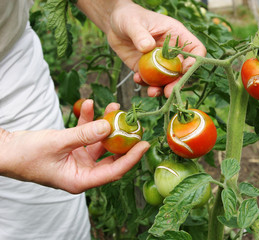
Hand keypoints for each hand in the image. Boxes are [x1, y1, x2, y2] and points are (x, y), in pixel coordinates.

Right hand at [0, 100, 149, 193]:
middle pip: (110, 156)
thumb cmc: (25, 155)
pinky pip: (85, 134)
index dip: (131, 158)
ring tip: (113, 106)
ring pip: (99, 142)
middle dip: (122, 138)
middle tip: (134, 124)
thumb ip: (84, 135)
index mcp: (80, 180)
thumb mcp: (57, 143)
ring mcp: (78, 160)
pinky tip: (88, 104)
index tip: (145, 144)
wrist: (4, 150)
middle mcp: (82, 172)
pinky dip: (87, 121)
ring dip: (105, 124)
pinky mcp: (73, 149)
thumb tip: (108, 126)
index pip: (113, 172)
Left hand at [106, 1, 205, 97]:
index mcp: (176, 36)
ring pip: (168, 80)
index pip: (196, 49)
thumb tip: (147, 47)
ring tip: (152, 92)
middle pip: (183, 71)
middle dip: (177, 83)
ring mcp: (160, 62)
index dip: (194, 61)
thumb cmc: (128, 17)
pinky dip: (145, 84)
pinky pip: (151, 81)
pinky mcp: (148, 70)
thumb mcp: (132, 22)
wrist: (115, 26)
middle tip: (169, 92)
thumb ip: (140, 34)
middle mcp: (172, 51)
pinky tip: (137, 79)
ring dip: (162, 89)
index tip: (183, 69)